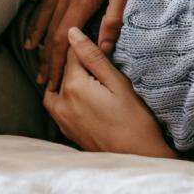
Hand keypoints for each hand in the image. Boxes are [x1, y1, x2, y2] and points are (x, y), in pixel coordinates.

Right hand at [23, 0, 159, 90]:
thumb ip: (114, 16)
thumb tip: (103, 46)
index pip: (63, 37)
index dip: (54, 61)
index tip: (49, 81)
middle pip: (52, 26)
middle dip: (45, 54)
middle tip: (40, 78)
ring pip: (47, 5)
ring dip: (38, 28)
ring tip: (29, 46)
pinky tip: (33, 1)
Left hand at [42, 27, 176, 157]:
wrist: (139, 160)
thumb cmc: (135, 121)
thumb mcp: (118, 83)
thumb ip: (93, 57)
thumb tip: (72, 33)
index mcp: (73, 86)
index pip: (70, 53)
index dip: (82, 44)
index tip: (94, 42)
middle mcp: (61, 103)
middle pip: (61, 72)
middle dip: (74, 62)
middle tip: (94, 61)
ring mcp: (62, 120)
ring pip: (54, 90)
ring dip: (65, 81)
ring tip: (86, 79)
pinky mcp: (68, 132)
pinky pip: (57, 108)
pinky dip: (64, 98)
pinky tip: (82, 98)